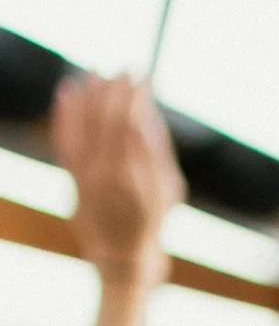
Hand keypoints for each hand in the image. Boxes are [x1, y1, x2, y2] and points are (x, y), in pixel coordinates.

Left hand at [53, 72, 180, 281]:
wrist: (120, 256)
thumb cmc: (152, 223)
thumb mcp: (168, 189)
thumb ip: (157, 150)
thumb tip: (147, 112)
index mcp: (130, 175)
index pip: (127, 121)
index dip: (133, 94)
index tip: (141, 76)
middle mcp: (101, 172)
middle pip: (103, 118)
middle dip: (113, 89)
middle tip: (124, 69)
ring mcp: (83, 175)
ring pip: (80, 126)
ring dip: (87, 95)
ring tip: (94, 72)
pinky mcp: (70, 177)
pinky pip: (63, 138)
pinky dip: (64, 114)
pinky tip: (67, 92)